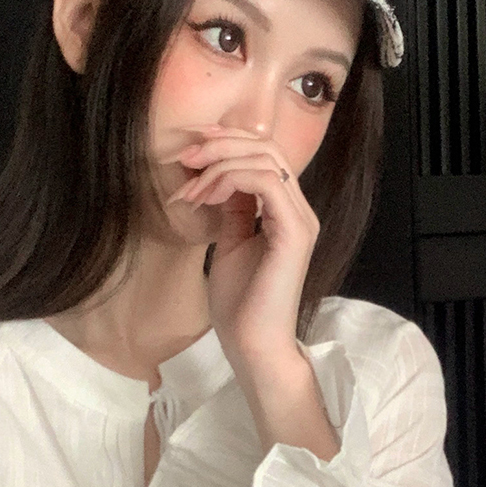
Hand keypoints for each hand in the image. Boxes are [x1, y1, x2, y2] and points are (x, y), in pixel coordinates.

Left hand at [174, 126, 318, 382]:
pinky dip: (229, 180)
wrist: (252, 345)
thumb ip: (232, 210)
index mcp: (286, 212)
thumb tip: (221, 179)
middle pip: (266, 147)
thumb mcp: (230, 244)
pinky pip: (265, 183)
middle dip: (220, 144)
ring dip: (219, 164)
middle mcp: (299, 211)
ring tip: (191, 188)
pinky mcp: (294, 233)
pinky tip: (205, 198)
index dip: (228, 141)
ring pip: (265, 159)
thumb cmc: (240, 305)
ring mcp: (300, 220)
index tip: (191, 149)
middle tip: (185, 158)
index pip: (265, 155)